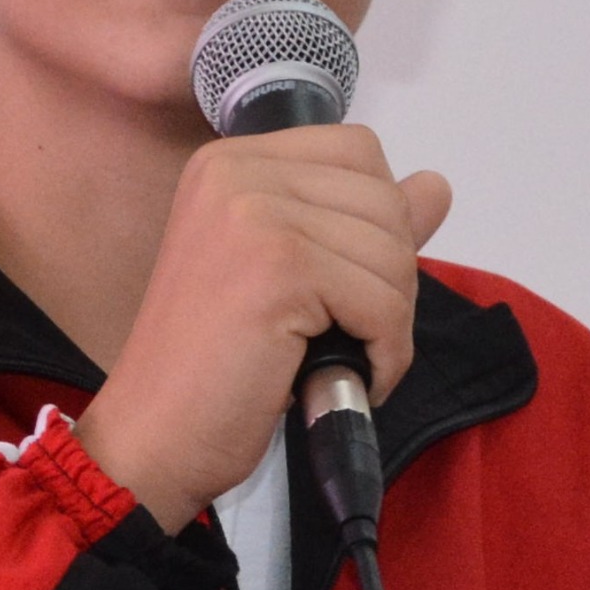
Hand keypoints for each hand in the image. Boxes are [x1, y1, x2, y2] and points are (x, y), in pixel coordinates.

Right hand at [73, 126, 453, 530]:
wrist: (153, 438)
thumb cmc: (211, 369)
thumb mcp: (291, 277)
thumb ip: (359, 223)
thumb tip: (435, 185)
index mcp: (229, 164)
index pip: (358, 152)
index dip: (377, 222)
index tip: (342, 284)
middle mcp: (235, 173)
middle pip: (383, 199)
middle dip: (388, 277)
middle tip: (344, 332)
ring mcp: (255, 215)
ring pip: (392, 253)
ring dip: (389, 322)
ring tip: (340, 358)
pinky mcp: (280, 269)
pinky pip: (384, 304)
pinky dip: (386, 354)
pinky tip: (350, 377)